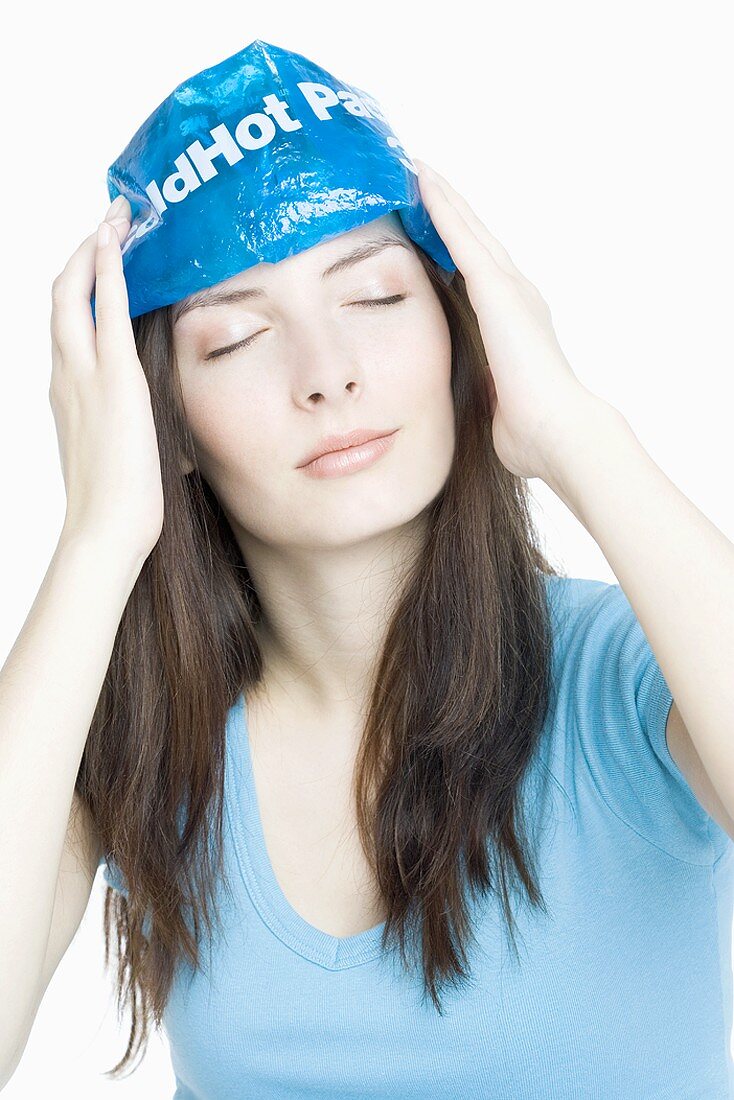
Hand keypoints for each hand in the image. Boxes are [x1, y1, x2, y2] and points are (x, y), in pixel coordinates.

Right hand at [49, 196, 164, 564]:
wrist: (107, 528)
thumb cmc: (120, 504)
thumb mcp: (126, 457)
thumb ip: (141, 438)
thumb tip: (180, 449)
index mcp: (70, 394)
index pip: (68, 327)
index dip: (80, 290)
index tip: (98, 263)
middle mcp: (67, 376)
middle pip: (60, 297)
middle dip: (80, 255)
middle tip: (105, 225)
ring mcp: (84, 375)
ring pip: (72, 293)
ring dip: (92, 250)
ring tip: (114, 219)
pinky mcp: (113, 378)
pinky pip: (104, 310)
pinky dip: (108, 270)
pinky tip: (118, 242)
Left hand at [413, 158, 603, 482]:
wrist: (558, 432)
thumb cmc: (532, 433)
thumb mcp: (498, 403)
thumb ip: (488, 388)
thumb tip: (483, 394)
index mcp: (515, 322)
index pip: (479, 273)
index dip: (458, 244)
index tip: (435, 224)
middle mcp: (516, 296)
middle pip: (475, 239)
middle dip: (450, 208)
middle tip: (422, 176)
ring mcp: (509, 288)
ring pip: (468, 228)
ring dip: (443, 196)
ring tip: (416, 166)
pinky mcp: (497, 288)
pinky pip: (461, 237)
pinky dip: (442, 207)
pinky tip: (420, 181)